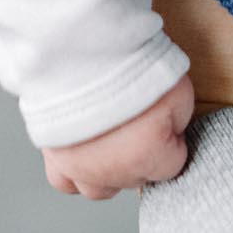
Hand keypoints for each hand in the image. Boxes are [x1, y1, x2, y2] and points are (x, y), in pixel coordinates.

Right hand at [42, 75, 194, 198]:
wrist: (78, 45)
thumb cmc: (126, 60)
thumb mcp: (177, 85)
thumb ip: (178, 118)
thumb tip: (169, 129)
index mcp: (147, 155)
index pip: (172, 164)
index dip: (170, 137)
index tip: (160, 115)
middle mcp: (113, 171)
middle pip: (136, 177)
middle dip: (139, 153)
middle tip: (133, 118)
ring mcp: (80, 166)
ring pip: (99, 188)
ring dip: (108, 169)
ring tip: (108, 137)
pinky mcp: (53, 155)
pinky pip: (64, 180)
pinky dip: (73, 170)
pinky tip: (81, 148)